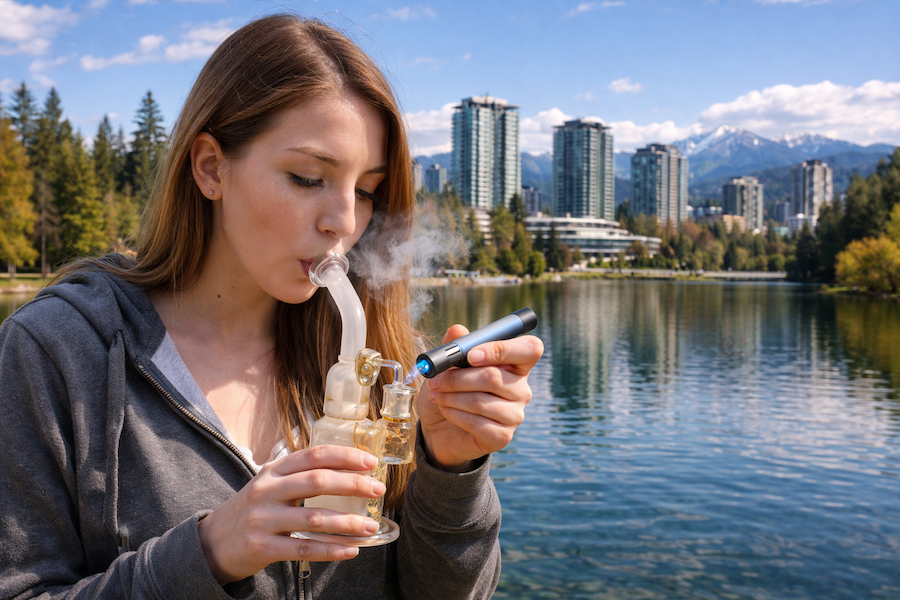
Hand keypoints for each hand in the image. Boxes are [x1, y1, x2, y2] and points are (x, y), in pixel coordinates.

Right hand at [197, 445, 383, 583]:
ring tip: (370, 527)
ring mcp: (263, 519)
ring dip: (348, 523)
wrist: (212, 542)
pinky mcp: (262, 548)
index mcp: (273, 470)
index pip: (314, 455)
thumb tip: (347, 467)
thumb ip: (300, 473)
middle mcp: (267, 490)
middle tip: (378, 490)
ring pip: (314, 518)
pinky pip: (303, 549)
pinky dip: (331, 550)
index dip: (345, 456)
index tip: (371, 462)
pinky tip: (351, 550)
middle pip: (318, 481)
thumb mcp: (270, 482)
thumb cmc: (253, 508)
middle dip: (353, 484)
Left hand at [417, 325, 543, 471]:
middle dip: (457, 377)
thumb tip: (457, 330)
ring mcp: (515, 414)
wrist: (439, 428)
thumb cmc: (450, 391)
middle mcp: (521, 389)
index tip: (471, 355)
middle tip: (435, 380)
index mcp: (516, 364)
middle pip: (494, 377)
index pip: (530, 349)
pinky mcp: (503, 437)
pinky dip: (454, 414)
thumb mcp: (447, 366)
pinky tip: (445, 410)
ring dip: (451, 396)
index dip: (502, 349)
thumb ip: (454, 347)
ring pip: (481, 401)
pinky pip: (477, 422)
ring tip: (436, 395)